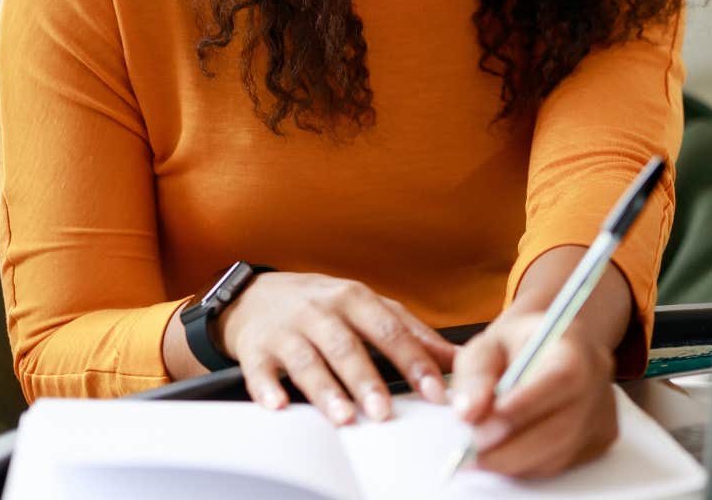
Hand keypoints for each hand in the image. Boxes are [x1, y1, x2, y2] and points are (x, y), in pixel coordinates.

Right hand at [215, 272, 458, 425]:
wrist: (256, 295)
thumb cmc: (323, 305)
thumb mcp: (368, 308)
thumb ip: (411, 332)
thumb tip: (455, 358)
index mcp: (356, 299)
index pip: (391, 331)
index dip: (414, 362)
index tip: (434, 392)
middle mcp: (322, 311)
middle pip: (347, 346)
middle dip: (367, 380)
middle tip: (384, 411)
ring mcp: (287, 329)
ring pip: (307, 360)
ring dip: (325, 389)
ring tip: (343, 416)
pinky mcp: (255, 348)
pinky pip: (260, 370)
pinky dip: (267, 388)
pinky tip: (278, 405)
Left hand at [449, 312, 618, 477]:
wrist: (550, 347)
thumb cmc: (518, 344)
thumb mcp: (488, 345)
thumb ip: (475, 375)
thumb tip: (468, 413)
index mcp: (575, 345)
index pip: (560, 379)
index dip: (523, 406)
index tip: (480, 425)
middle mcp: (597, 380)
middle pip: (562, 427)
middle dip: (510, 448)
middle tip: (469, 453)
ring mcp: (603, 412)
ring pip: (560, 453)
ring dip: (514, 461)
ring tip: (480, 455)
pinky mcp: (601, 438)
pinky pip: (562, 463)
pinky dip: (529, 465)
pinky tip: (507, 452)